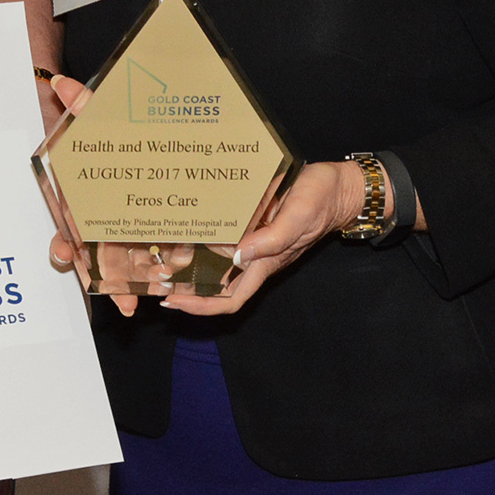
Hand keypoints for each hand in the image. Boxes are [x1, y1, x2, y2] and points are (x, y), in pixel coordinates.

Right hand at [39, 76, 143, 315]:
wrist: (143, 120)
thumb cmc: (112, 123)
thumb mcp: (102, 114)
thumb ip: (85, 102)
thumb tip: (61, 81)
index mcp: (84, 195)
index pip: (68, 223)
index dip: (65, 243)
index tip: (64, 254)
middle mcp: (101, 214)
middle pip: (93, 253)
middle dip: (101, 277)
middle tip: (114, 297)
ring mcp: (126, 223)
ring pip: (119, 261)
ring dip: (125, 284)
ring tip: (133, 305)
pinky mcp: (154, 227)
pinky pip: (151, 254)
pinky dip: (154, 272)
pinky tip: (162, 287)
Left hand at [159, 161, 363, 316]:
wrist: (338, 188)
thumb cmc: (320, 201)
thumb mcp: (298, 217)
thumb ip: (271, 239)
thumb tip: (237, 256)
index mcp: (266, 263)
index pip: (230, 299)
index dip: (202, 306)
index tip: (173, 302)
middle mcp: (256, 257)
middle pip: (217, 285)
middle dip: (187, 287)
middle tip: (156, 277)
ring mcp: (254, 242)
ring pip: (216, 263)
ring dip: (190, 263)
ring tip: (161, 256)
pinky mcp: (254, 224)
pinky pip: (223, 239)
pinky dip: (204, 239)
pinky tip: (188, 228)